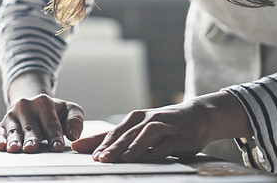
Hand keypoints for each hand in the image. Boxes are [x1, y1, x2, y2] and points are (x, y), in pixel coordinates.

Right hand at [0, 73, 84, 153]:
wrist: (33, 104)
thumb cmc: (55, 112)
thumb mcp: (69, 110)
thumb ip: (75, 120)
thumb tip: (73, 135)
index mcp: (43, 101)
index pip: (51, 122)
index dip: (55, 136)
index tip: (57, 147)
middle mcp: (26, 106)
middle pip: (31, 127)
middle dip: (32, 138)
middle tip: (33, 148)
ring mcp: (13, 115)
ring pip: (15, 131)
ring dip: (15, 140)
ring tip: (16, 148)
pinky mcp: (2, 124)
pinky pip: (0, 133)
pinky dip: (0, 140)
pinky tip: (2, 146)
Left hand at [71, 92, 250, 162]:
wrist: (198, 116)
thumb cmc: (164, 126)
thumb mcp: (139, 130)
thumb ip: (115, 139)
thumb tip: (84, 148)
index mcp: (135, 118)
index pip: (112, 130)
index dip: (96, 140)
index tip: (78, 150)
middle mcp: (147, 119)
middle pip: (125, 133)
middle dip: (110, 146)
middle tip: (96, 159)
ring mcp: (164, 125)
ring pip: (144, 134)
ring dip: (131, 146)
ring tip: (119, 158)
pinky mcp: (178, 135)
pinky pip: (164, 143)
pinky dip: (153, 150)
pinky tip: (144, 157)